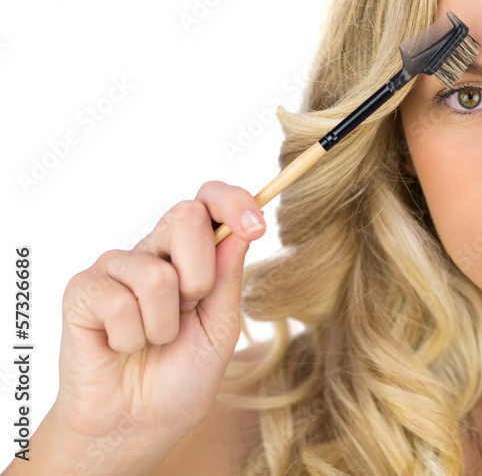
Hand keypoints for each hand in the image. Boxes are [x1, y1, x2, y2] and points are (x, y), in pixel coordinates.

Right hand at [49, 181, 265, 472]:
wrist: (139, 423)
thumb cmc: (182, 375)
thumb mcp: (221, 326)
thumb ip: (229, 276)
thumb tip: (242, 226)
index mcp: (192, 253)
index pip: (210, 200)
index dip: (234, 201)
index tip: (255, 226)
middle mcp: (154, 251)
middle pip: (185, 215)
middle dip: (201, 273)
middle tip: (191, 308)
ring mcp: (116, 267)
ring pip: (156, 273)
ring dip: (164, 323)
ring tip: (153, 340)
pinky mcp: (83, 290)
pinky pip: (118, 301)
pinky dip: (130, 337)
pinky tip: (122, 347)